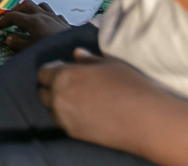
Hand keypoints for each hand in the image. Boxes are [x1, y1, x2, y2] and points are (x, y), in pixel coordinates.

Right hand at [0, 0, 70, 50]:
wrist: (76, 49)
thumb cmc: (54, 50)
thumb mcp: (32, 49)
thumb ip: (19, 43)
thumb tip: (8, 38)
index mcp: (33, 21)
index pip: (12, 16)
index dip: (2, 21)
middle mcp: (43, 15)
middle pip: (25, 5)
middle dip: (15, 10)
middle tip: (9, 19)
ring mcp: (54, 17)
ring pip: (40, 5)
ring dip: (31, 9)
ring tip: (26, 17)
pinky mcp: (63, 22)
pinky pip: (52, 13)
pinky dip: (45, 16)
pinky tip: (45, 23)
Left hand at [38, 49, 165, 154]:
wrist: (145, 119)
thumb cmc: (129, 85)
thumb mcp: (109, 64)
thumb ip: (88, 59)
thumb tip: (76, 53)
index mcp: (64, 75)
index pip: (43, 73)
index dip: (52, 71)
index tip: (65, 71)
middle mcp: (58, 97)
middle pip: (43, 92)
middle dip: (52, 88)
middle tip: (70, 87)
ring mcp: (64, 117)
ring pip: (51, 110)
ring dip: (58, 104)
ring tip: (77, 101)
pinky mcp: (73, 133)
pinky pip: (62, 123)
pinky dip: (67, 117)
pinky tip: (84, 113)